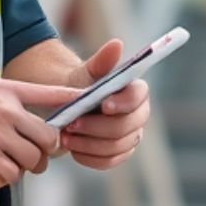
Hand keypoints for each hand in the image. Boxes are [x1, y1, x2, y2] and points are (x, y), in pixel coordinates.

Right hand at [0, 74, 75, 188]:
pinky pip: (9, 176)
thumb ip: (4, 92)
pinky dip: (5, 177)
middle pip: (47, 138)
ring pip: (31, 161)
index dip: (73, 100)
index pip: (50, 94)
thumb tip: (21, 102)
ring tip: (10, 163)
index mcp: (7, 92)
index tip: (89, 104)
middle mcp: (6, 113)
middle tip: (35, 155)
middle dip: (45, 151)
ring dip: (25, 166)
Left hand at [59, 40, 150, 170]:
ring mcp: (131, 136)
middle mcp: (138, 114)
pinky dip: (89, 157)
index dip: (124, 102)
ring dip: (89, 144)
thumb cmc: (79, 86)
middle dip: (98, 127)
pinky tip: (73, 149)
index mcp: (135, 91)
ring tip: (66, 137)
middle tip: (71, 123)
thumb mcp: (85, 72)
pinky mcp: (119, 153)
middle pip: (127, 127)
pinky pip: (109, 161)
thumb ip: (101, 61)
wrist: (67, 106)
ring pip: (117, 146)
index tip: (103, 105)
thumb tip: (116, 44)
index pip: (139, 97)